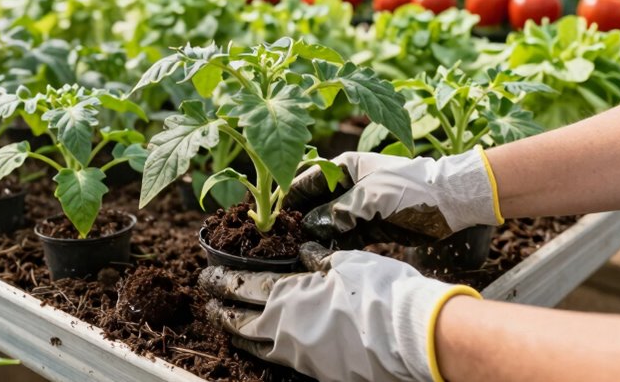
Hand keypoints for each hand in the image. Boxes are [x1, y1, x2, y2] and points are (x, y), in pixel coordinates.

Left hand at [200, 242, 479, 381]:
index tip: (207, 275)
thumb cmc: (380, 292)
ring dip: (238, 332)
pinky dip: (264, 348)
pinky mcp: (318, 373)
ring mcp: (300, 356)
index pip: (242, 286)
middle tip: (208, 302)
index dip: (221, 280)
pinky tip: (266, 343)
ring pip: (256, 345)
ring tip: (228, 324)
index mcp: (288, 297)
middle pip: (240, 320)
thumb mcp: (345, 261)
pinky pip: (280, 359)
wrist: (413, 335)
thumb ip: (316, 257)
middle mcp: (286, 330)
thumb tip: (300, 251)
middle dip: (221, 310)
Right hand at [287, 148, 501, 246]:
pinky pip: (345, 236)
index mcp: (344, 167)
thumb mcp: (370, 199)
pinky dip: (333, 246)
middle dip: (298, 221)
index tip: (270, 220)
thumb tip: (308, 227)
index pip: (305, 181)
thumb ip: (336, 212)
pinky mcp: (372, 225)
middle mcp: (347, 185)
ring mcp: (360, 206)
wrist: (453, 202)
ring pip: (328, 222)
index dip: (287, 200)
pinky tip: (320, 258)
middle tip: (280, 243)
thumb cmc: (411, 189)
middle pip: (314, 203)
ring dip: (314, 237)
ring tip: (295, 254)